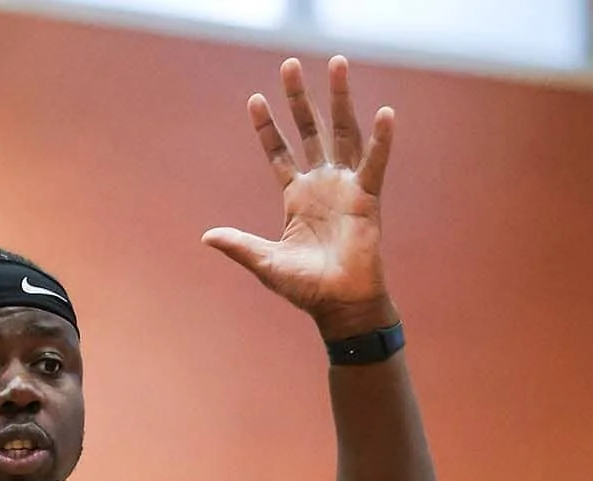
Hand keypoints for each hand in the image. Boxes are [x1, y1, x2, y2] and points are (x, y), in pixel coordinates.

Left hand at [204, 57, 396, 339]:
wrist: (339, 306)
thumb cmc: (306, 288)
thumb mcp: (264, 263)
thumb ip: (239, 245)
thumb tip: (207, 236)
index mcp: (296, 197)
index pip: (279, 152)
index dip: (268, 127)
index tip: (255, 98)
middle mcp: (321, 184)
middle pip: (310, 131)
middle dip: (299, 99)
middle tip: (289, 64)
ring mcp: (346, 187)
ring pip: (343, 133)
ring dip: (341, 99)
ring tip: (338, 64)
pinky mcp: (368, 198)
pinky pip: (375, 163)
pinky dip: (382, 140)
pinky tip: (385, 113)